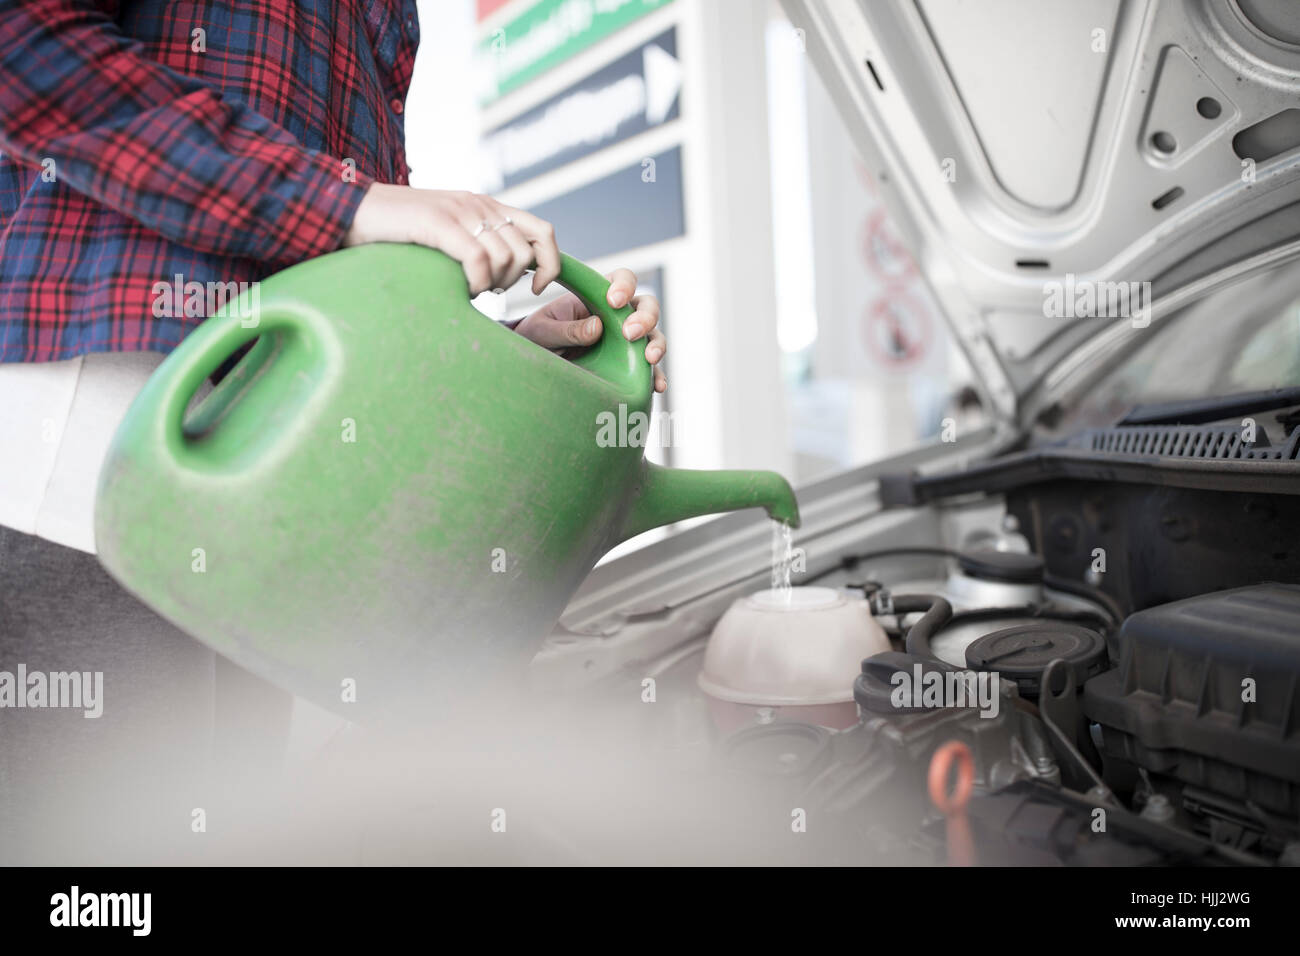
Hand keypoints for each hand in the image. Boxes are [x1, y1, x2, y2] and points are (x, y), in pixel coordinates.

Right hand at [342, 183, 560, 296]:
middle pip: (526, 252)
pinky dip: (476, 283)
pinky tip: (461, 289)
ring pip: (506, 258)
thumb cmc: (395, 234)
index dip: (551, 264)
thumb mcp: (446, 237)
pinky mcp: (439, 222)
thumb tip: (504, 279)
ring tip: (466, 287)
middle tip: (483, 291)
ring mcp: (459, 210)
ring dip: (491, 284)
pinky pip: (478, 260)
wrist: (349, 211)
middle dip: (511, 282)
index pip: (543, 231)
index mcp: (486, 206)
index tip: (535, 288)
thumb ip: (476, 246)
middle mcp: (478, 204)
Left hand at [513, 268, 666, 392]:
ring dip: (656, 344)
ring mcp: (625, 341)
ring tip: (649, 358)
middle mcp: (617, 315)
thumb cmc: (536, 338)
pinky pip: (647, 370)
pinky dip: (656, 377)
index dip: (624, 285)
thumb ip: (567, 329)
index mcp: (597, 295)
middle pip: (645, 305)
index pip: (622, 279)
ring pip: (653, 335)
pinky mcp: (627, 366)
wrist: (532, 366)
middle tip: (630, 333)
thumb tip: (596, 327)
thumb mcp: (542, 331)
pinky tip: (658, 386)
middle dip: (644, 317)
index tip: (614, 301)